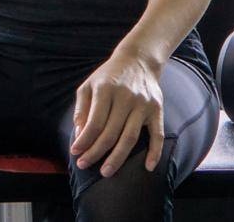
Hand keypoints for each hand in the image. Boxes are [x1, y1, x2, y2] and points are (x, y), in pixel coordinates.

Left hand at [69, 51, 164, 177]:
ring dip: (118, 158)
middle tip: (85, 165)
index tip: (75, 153)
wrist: (138, 60)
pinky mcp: (157, 109)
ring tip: (106, 172)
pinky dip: (155, 152)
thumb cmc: (108, 77)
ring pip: (130, 137)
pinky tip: (148, 167)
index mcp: (105, 89)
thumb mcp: (89, 85)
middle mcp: (125, 97)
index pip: (94, 122)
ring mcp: (143, 104)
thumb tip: (79, 136)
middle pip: (110, 133)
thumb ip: (82, 109)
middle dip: (96, 152)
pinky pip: (157, 134)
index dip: (84, 140)